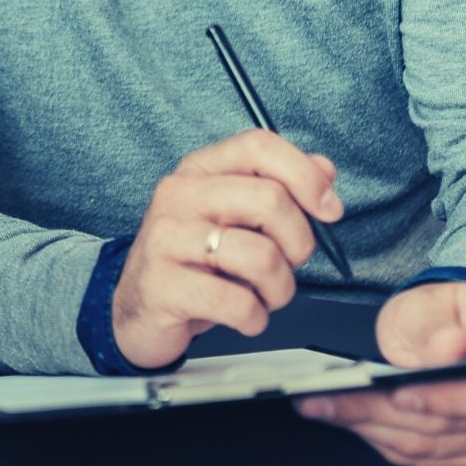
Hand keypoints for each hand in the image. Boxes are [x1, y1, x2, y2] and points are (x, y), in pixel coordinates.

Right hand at [111, 130, 341, 368]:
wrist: (136, 309)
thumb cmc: (193, 260)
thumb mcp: (234, 217)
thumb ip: (279, 188)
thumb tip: (324, 169)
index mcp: (200, 170)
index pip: (258, 146)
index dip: (305, 175)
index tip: (329, 209)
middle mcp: (179, 196)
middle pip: (270, 200)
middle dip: (299, 243)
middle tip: (289, 264)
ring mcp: (166, 239)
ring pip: (261, 256)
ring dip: (280, 289)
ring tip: (264, 295)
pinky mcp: (162, 286)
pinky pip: (237, 303)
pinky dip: (255, 318)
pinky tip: (243, 315)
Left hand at [294, 280, 465, 465]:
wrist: (456, 329)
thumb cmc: (447, 313)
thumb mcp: (434, 303)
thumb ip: (437, 327)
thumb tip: (450, 349)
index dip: (443, 399)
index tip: (397, 394)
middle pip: (445, 424)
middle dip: (379, 412)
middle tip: (324, 398)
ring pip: (427, 446)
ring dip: (369, 429)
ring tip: (320, 407)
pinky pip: (421, 458)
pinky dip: (380, 440)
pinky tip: (346, 420)